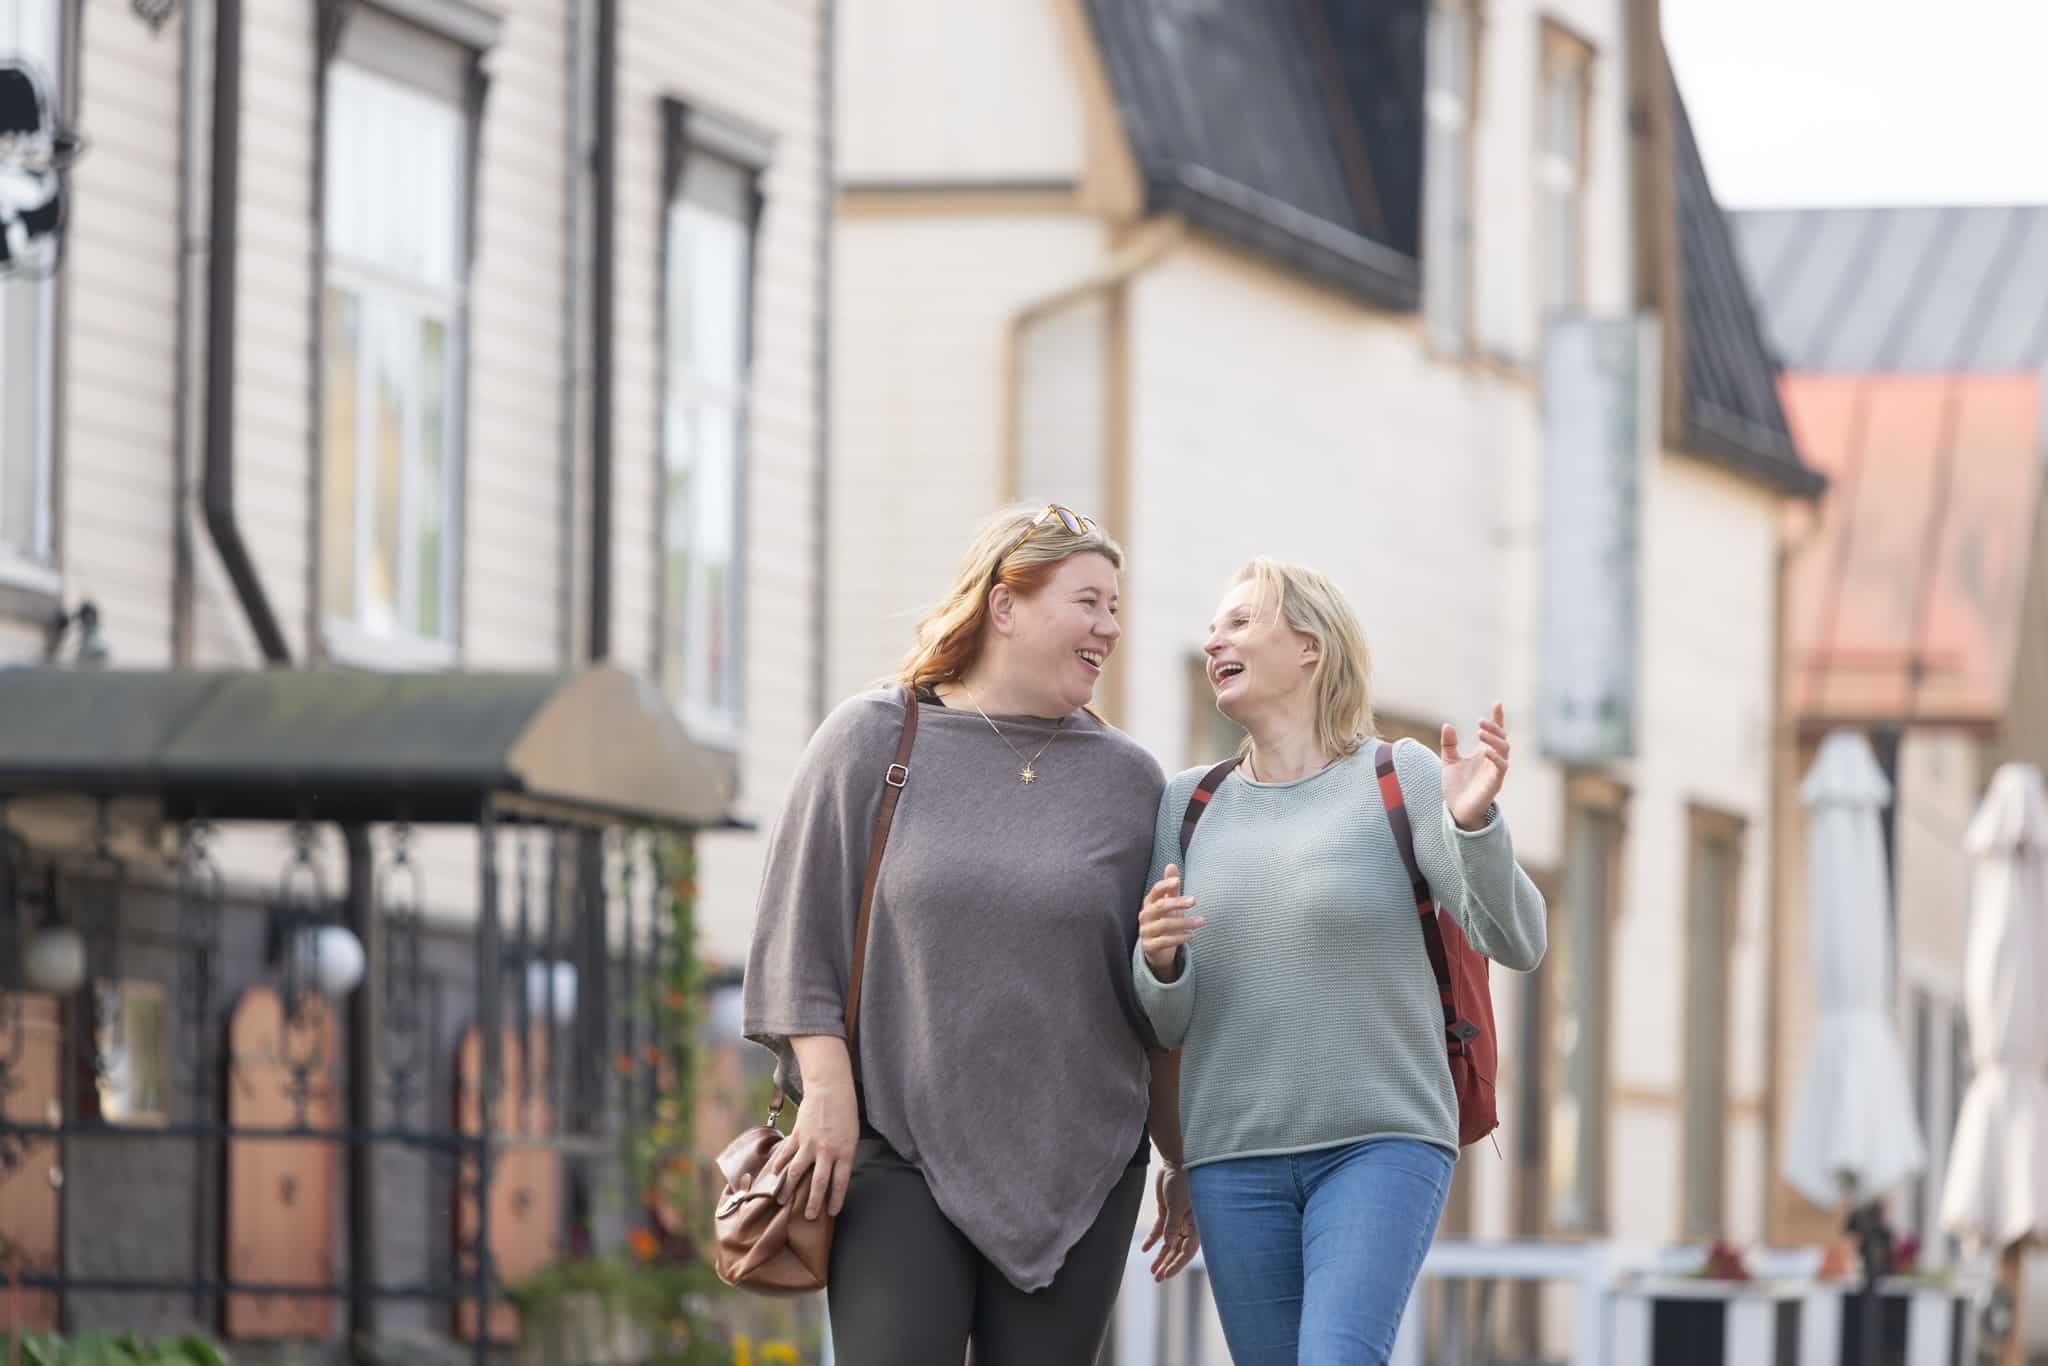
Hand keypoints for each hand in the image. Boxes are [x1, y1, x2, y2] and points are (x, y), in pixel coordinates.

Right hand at [762, 1079, 858, 1220]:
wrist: (830, 1088)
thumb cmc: (845, 1112)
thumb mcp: (851, 1137)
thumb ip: (842, 1157)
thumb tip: (834, 1177)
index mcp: (844, 1151)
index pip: (840, 1182)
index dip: (835, 1199)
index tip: (832, 1212)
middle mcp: (827, 1150)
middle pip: (819, 1183)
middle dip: (814, 1202)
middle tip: (809, 1217)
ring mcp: (810, 1143)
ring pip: (796, 1172)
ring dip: (789, 1189)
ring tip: (782, 1201)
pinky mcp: (797, 1135)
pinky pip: (786, 1154)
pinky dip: (778, 1165)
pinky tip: (774, 1176)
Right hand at [1138, 865, 1202, 978]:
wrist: (1156, 949)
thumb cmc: (1164, 920)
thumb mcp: (1169, 904)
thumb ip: (1171, 887)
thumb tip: (1171, 865)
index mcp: (1149, 902)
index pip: (1155, 891)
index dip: (1165, 885)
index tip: (1178, 880)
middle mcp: (1145, 915)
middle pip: (1160, 906)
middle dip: (1177, 902)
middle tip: (1194, 900)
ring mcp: (1146, 931)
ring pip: (1164, 925)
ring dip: (1184, 923)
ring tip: (1201, 921)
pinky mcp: (1149, 946)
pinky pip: (1163, 941)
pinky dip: (1178, 938)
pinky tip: (1190, 935)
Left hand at [1139, 1163, 1199, 1280]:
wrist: (1175, 1162)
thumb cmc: (1183, 1181)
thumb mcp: (1178, 1204)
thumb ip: (1173, 1224)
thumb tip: (1168, 1244)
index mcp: (1196, 1225)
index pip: (1187, 1250)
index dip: (1177, 1264)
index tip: (1166, 1274)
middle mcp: (1188, 1225)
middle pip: (1177, 1250)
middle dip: (1168, 1264)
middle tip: (1157, 1278)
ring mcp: (1177, 1219)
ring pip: (1168, 1243)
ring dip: (1160, 1256)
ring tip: (1152, 1271)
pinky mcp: (1166, 1212)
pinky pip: (1160, 1230)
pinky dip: (1153, 1240)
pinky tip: (1144, 1249)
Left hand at [1442, 701, 1510, 830]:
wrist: (1456, 810)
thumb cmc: (1456, 786)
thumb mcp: (1448, 761)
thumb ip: (1449, 744)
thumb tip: (1447, 725)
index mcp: (1484, 753)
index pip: (1495, 732)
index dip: (1497, 718)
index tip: (1497, 703)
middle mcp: (1492, 760)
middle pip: (1502, 738)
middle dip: (1494, 728)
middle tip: (1480, 722)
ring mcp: (1495, 771)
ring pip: (1505, 750)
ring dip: (1494, 740)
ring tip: (1480, 732)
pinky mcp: (1495, 783)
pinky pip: (1502, 767)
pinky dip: (1496, 757)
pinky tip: (1486, 751)